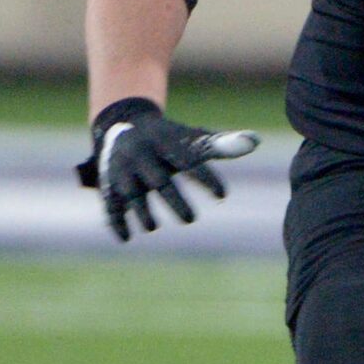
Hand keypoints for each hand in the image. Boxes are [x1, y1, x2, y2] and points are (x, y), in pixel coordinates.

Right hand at [77, 98, 259, 241]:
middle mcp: (142, 154)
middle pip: (158, 180)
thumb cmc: (170, 138)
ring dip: (141, 211)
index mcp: (166, 142)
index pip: (188, 160)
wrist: (124, 124)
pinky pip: (109, 202)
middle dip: (173, 200)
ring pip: (130, 192)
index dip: (205, 178)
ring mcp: (122, 168)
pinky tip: (126, 238)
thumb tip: (255, 141)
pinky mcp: (108, 182)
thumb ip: (223, 144)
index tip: (223, 196)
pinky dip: (116, 220)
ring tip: (154, 227)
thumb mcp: (193, 137)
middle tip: (191, 220)